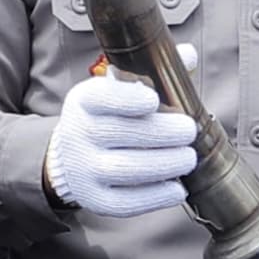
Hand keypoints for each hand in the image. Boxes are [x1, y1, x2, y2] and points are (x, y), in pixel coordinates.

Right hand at [42, 68, 202, 220]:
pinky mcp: (94, 199)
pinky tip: (177, 188)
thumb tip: (187, 55)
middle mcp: (79, 134)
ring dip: (164, 164)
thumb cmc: (105, 118)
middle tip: (189, 131)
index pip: (101, 98)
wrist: (69, 157)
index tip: (153, 100)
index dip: (127, 99)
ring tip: (187, 158)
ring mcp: (84, 169)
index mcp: (85, 101)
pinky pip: (125, 203)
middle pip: (119, 134)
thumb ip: (152, 72)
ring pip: (125, 169)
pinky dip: (155, 197)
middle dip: (161, 133)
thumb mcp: (117, 89)